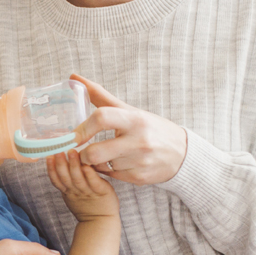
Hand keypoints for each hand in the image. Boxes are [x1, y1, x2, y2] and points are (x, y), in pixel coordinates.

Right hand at [46, 149, 118, 220]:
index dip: (51, 169)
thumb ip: (67, 182)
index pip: (56, 180)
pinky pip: (94, 183)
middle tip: (58, 151)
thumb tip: (61, 164)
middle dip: (60, 164)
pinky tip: (86, 165)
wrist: (101, 222)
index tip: (48, 156)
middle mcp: (76, 192)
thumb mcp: (72, 196)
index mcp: (68, 192)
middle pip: (65, 178)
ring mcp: (88, 192)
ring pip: (78, 179)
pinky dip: (90, 174)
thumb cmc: (87, 206)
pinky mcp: (101, 192)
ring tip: (72, 152)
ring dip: (74, 165)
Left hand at [70, 74, 187, 185]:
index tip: (73, 135)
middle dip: (83, 154)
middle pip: (94, 152)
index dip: (82, 128)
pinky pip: (111, 176)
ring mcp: (139, 161)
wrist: (182, 153)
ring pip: (101, 166)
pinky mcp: (139, 177)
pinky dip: (108, 171)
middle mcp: (138, 140)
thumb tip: (73, 77)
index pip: (101, 118)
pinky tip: (116, 163)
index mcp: (134, 119)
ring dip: (96, 163)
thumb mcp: (129, 110)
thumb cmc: (150, 128)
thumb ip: (100, 96)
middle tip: (82, 151)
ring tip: (104, 155)